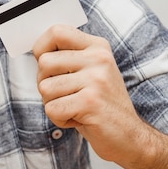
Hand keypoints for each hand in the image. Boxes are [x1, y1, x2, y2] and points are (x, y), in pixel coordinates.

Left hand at [33, 25, 146, 163]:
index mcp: (97, 47)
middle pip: (44, 63)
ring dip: (53, 105)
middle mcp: (98, 58)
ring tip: (74, 108)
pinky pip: (52, 109)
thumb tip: (38, 53)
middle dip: (46, 84)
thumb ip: (68, 59)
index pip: (57, 32)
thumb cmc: (102, 106)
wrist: (130, 136)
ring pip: (45, 88)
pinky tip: (78, 119)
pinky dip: (60, 119)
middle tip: (65, 96)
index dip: (41, 49)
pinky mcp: (90, 102)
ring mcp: (96, 79)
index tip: (47, 68)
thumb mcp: (90, 74)